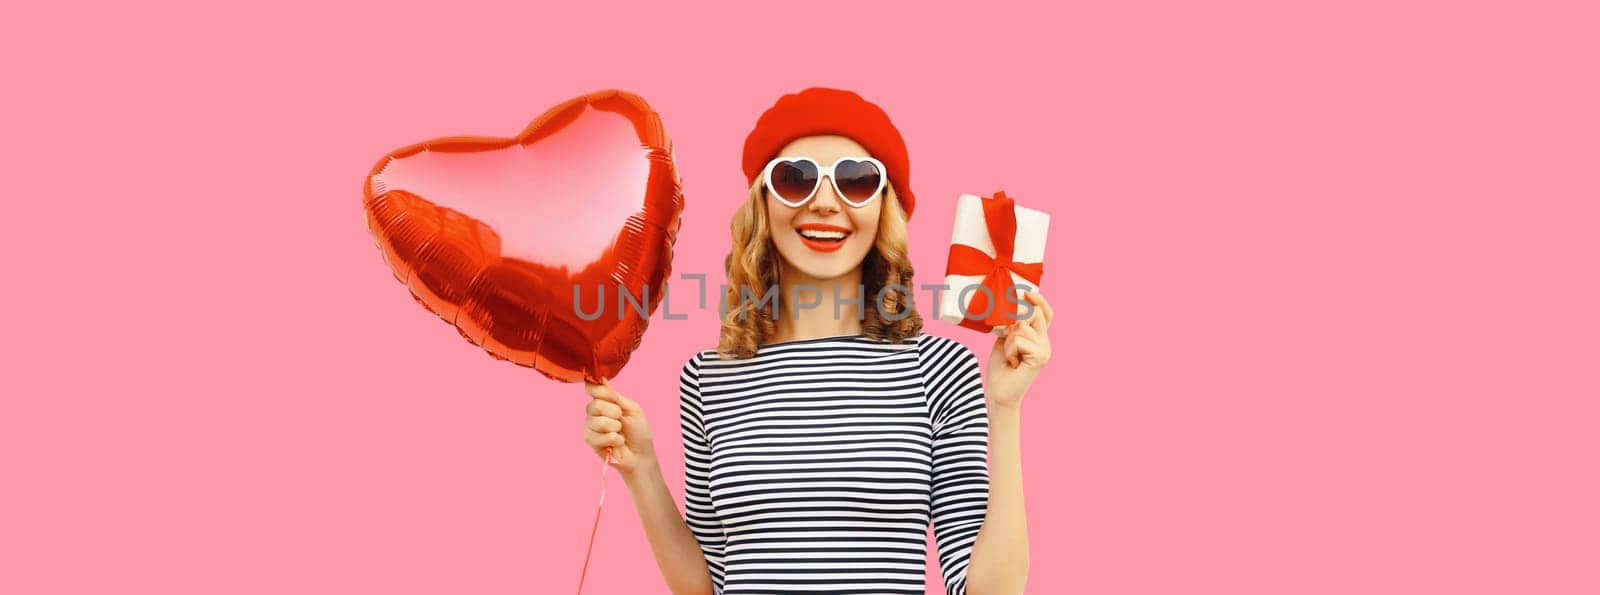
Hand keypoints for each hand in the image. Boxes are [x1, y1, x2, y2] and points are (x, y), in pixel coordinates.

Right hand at [583, 380, 656, 476]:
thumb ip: (615, 396)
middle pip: (595, 405)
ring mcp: (590, 426)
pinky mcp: (590, 441)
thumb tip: (601, 380)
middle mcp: (594, 412)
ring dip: (614, 428)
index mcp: (604, 401)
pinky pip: (596, 437)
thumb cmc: (638, 431)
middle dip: (614, 413)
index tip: (614, 398)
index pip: (592, 388)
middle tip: (622, 420)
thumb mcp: (631, 408)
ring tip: (620, 433)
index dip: (601, 392)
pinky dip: (612, 439)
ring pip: (596, 422)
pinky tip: (617, 442)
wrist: (641, 453)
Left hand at [986, 290, 1053, 408]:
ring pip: (1021, 327)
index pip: (1045, 313)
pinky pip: (1019, 340)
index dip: (1039, 301)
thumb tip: (1013, 307)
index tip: (1027, 292)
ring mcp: (1045, 350)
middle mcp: (1045, 342)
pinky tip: (1012, 363)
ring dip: (1008, 341)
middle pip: (1033, 314)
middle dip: (1014, 320)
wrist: (999, 393)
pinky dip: (1009, 350)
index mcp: (1039, 338)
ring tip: (1010, 357)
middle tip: (1005, 337)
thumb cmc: (1001, 368)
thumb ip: (1012, 325)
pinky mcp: (1040, 357)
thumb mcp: (1005, 340)